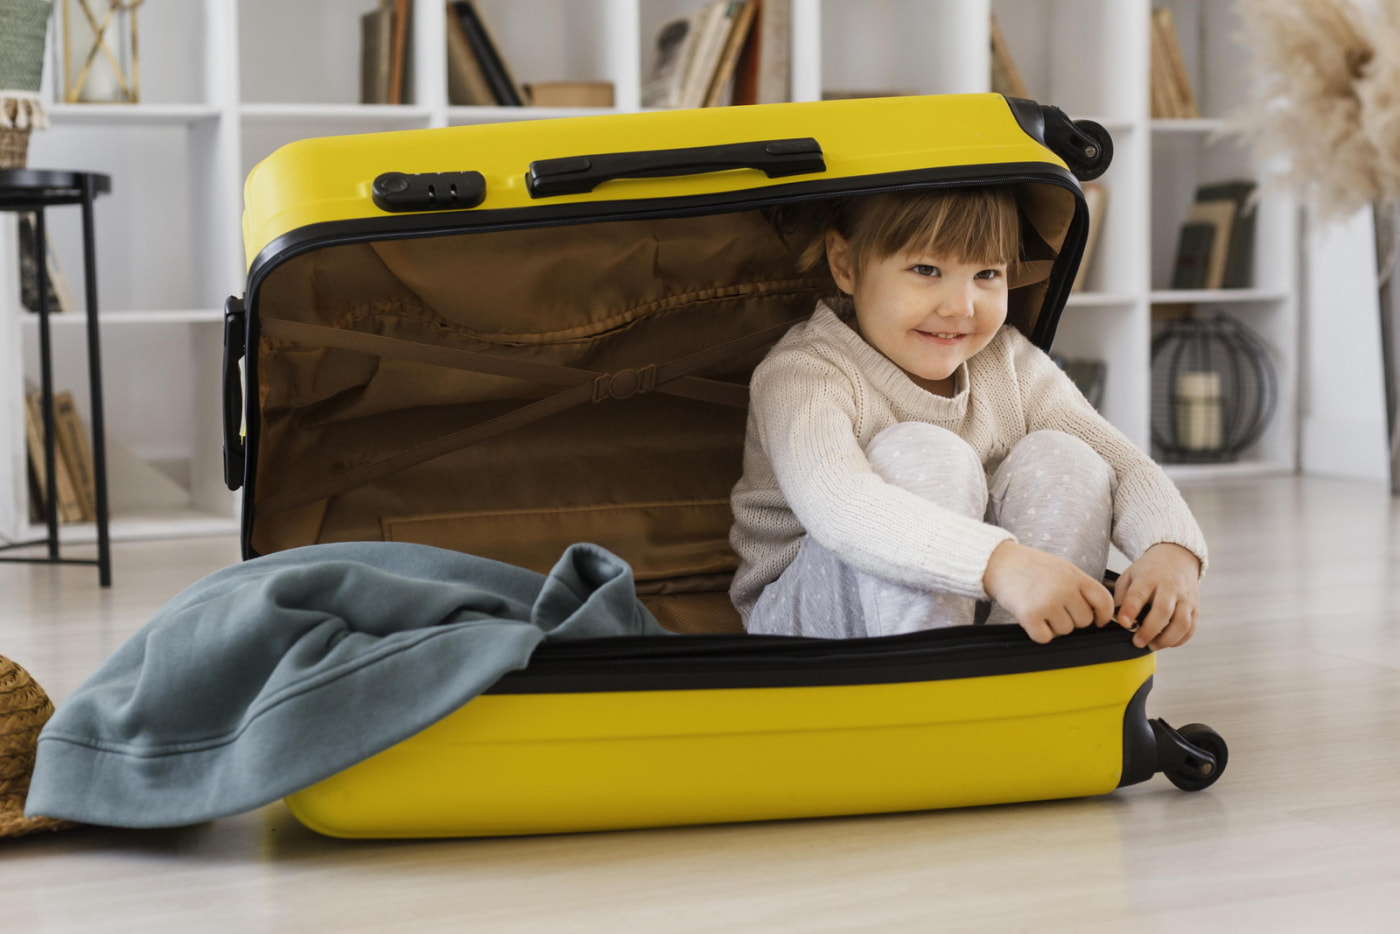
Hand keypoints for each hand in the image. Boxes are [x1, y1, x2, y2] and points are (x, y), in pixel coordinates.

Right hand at [983, 541, 1115, 643]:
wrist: (997, 562)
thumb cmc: (1028, 566)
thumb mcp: (1061, 568)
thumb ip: (1079, 586)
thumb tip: (1096, 612)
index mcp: (1074, 575)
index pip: (1103, 601)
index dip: (1104, 615)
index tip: (1099, 620)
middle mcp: (1063, 588)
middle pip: (1084, 621)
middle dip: (1071, 619)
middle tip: (1055, 608)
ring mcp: (1046, 602)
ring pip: (1065, 631)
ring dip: (1053, 626)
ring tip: (1040, 608)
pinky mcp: (1029, 615)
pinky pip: (1045, 638)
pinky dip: (1039, 632)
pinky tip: (1032, 618)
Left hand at [1113, 542, 1201, 649]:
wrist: (1177, 557)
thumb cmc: (1149, 570)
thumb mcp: (1130, 575)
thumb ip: (1121, 595)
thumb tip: (1116, 619)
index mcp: (1149, 577)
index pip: (1138, 594)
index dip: (1130, 610)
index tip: (1123, 623)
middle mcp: (1169, 587)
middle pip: (1163, 611)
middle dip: (1149, 631)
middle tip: (1137, 642)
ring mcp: (1185, 597)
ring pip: (1181, 623)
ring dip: (1166, 639)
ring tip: (1152, 645)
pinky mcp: (1195, 606)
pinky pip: (1191, 628)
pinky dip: (1180, 640)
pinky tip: (1166, 642)